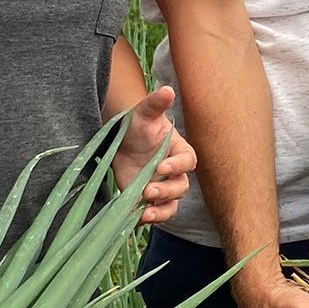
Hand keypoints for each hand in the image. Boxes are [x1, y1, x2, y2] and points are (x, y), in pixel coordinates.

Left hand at [111, 87, 197, 226]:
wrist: (120, 141)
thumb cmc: (136, 125)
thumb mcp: (144, 113)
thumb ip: (155, 104)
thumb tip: (167, 90)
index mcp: (179, 150)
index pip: (188, 161)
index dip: (177, 166)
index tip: (161, 166)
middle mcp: (174, 172)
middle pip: (180, 187)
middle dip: (166, 191)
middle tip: (147, 191)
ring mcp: (162, 187)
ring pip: (171, 204)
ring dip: (161, 210)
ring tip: (145, 212)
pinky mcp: (148, 200)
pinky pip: (156, 213)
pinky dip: (149, 217)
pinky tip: (136, 217)